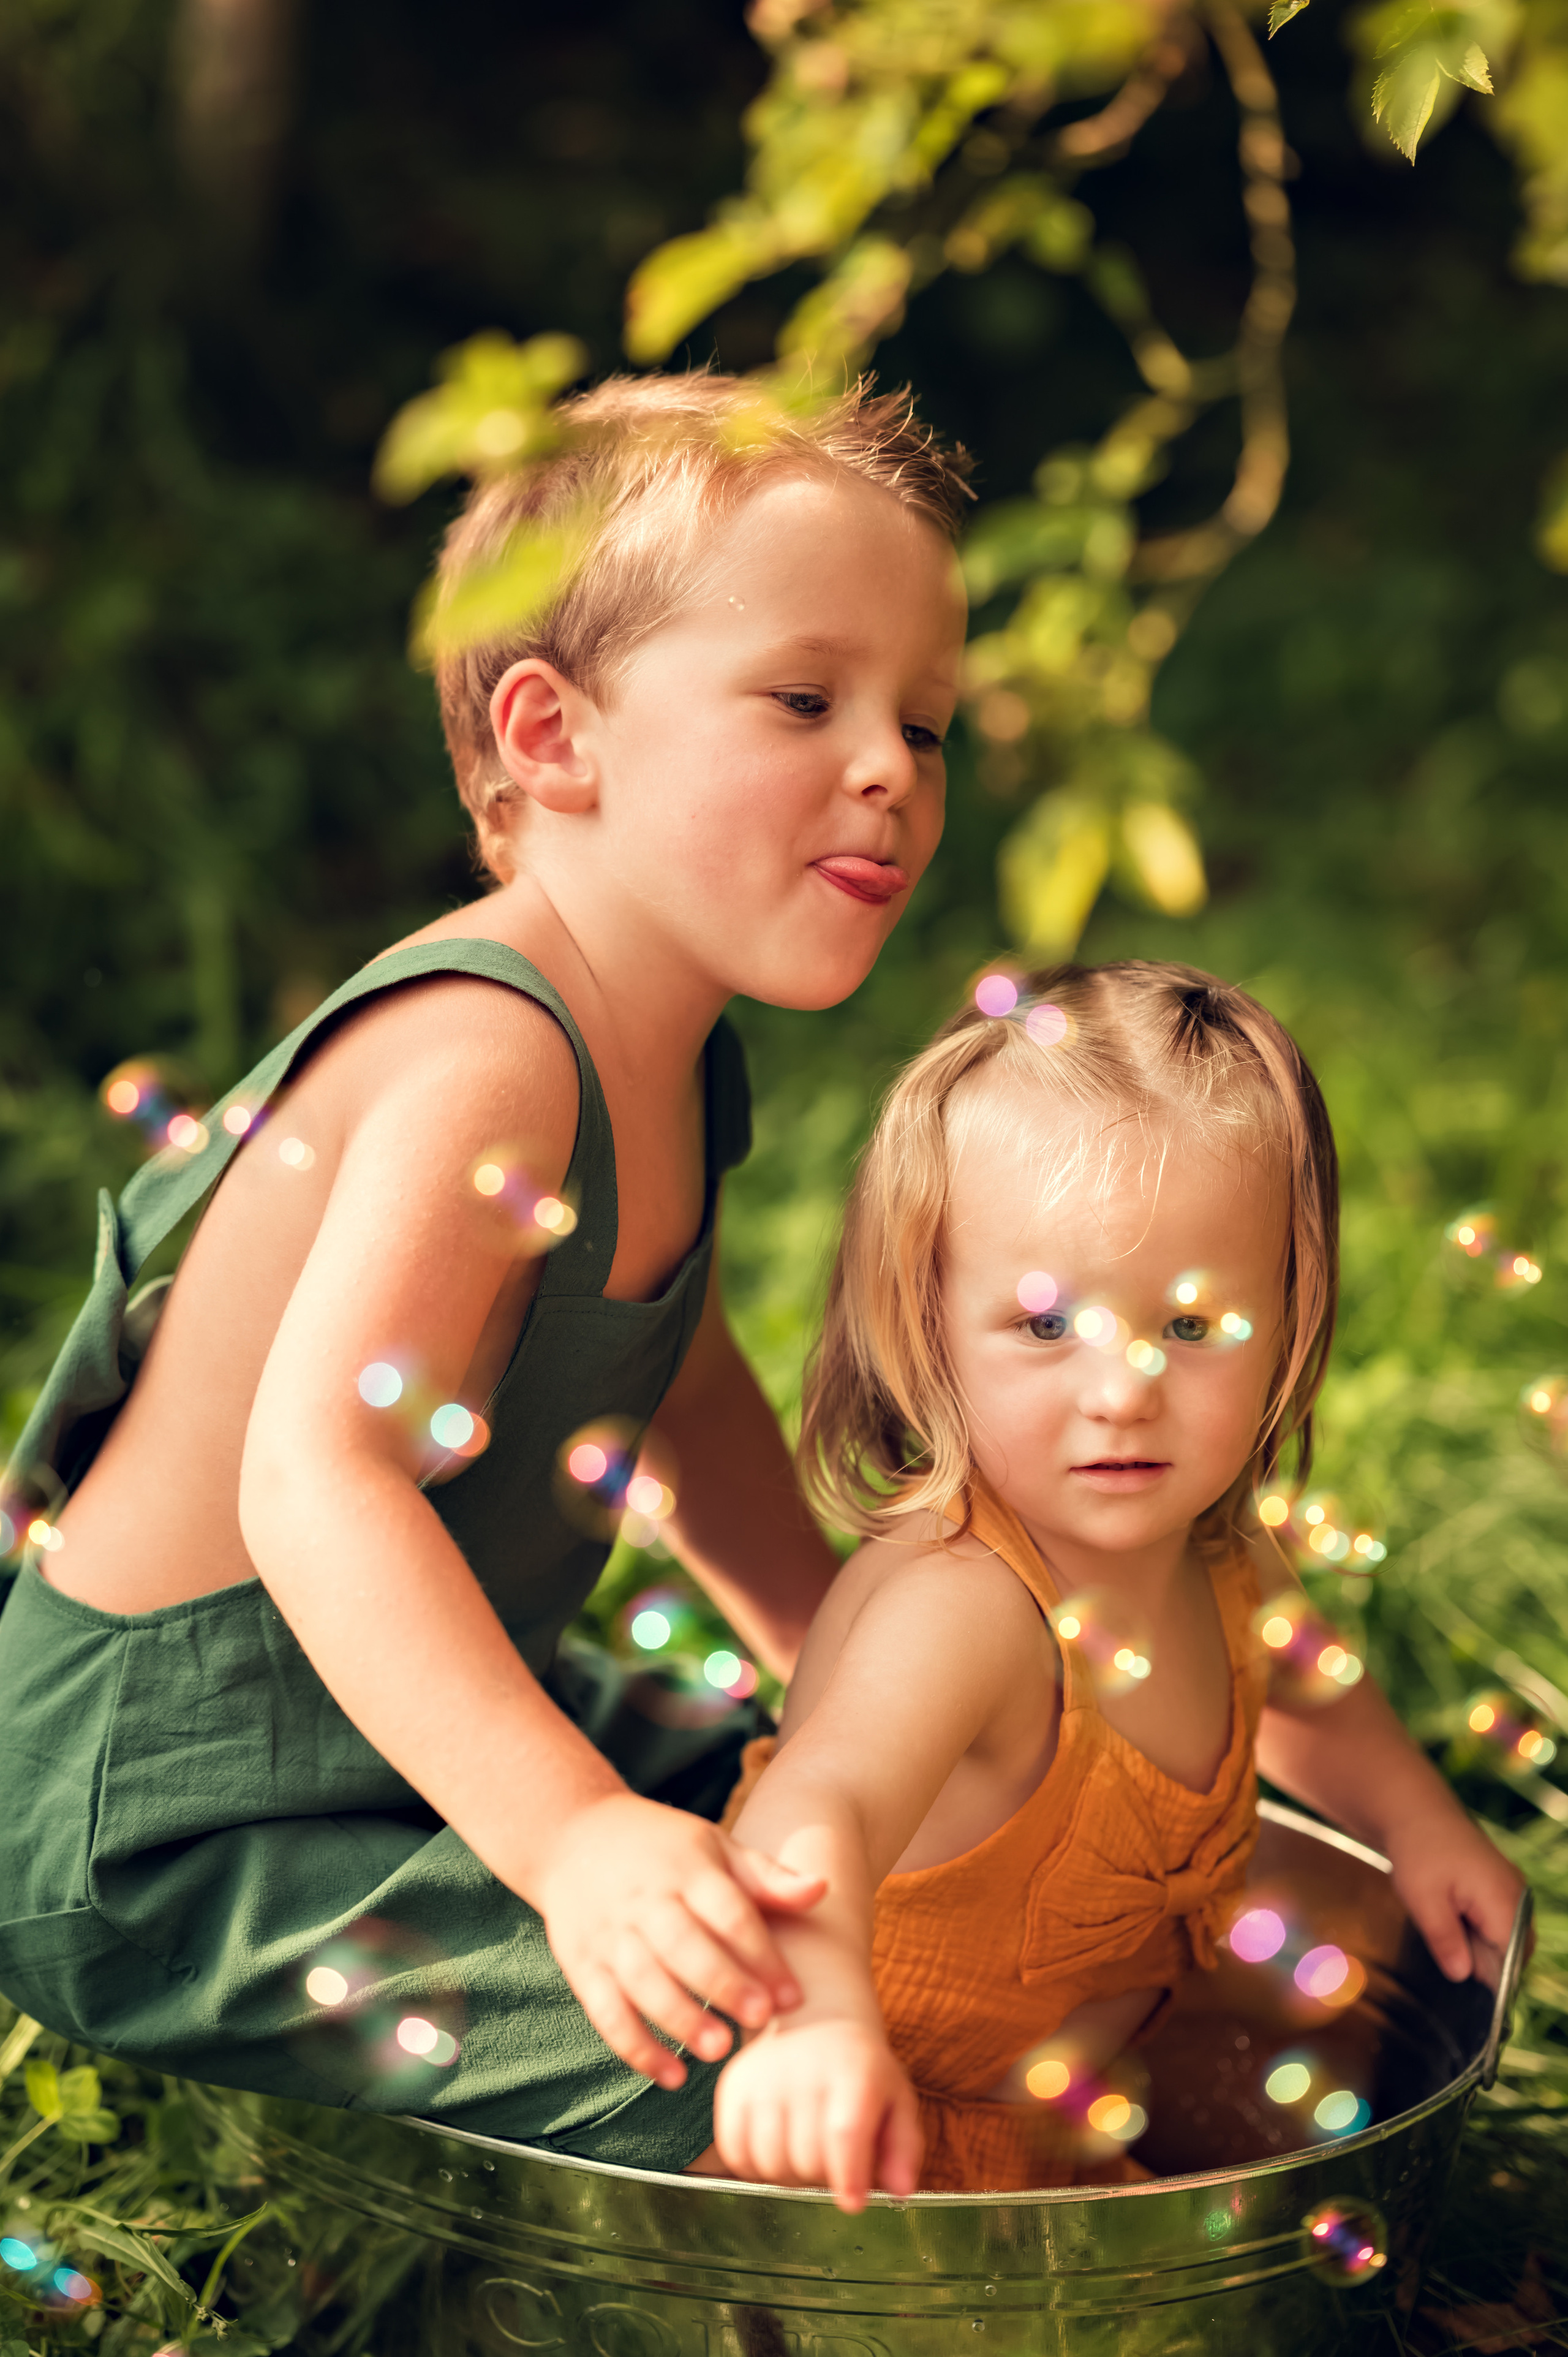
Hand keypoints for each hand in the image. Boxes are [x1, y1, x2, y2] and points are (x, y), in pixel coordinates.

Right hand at [532, 1792, 825, 2086]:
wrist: (573, 1835)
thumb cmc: (663, 1849)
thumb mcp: (715, 1847)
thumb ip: (766, 1877)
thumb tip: (822, 1889)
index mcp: (686, 1870)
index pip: (727, 1912)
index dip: (761, 1954)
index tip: (793, 1995)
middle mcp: (646, 1902)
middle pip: (684, 1945)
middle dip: (722, 1983)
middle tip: (758, 2020)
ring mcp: (610, 1935)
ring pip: (643, 1981)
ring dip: (679, 2018)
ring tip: (718, 2050)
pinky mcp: (583, 1966)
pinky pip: (606, 2012)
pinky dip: (636, 2047)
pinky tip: (671, 2076)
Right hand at [712, 2015, 923, 2212]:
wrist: (815, 2020)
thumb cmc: (860, 2071)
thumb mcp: (897, 2099)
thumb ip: (903, 2147)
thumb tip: (900, 2190)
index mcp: (853, 2069)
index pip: (844, 2133)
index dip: (848, 2176)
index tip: (852, 2203)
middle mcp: (803, 2067)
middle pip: (806, 2159)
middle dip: (823, 2179)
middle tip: (832, 2166)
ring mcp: (762, 2075)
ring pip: (769, 2163)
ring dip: (789, 2177)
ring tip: (804, 2156)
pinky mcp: (731, 2085)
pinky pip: (734, 2152)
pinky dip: (754, 2168)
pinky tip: (775, 2151)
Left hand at [1385, 1805, 1527, 1985]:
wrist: (1416, 1810)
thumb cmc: (1418, 1850)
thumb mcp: (1423, 1898)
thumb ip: (1445, 1939)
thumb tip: (1463, 1977)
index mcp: (1504, 1901)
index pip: (1512, 1961)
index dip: (1491, 1982)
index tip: (1468, 1999)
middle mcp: (1517, 1898)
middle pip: (1512, 1954)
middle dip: (1482, 1964)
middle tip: (1447, 1953)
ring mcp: (1512, 1892)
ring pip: (1503, 1941)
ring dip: (1476, 1947)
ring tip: (1444, 1926)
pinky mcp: (1501, 1890)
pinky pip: (1497, 1924)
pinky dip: (1475, 1932)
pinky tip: (1451, 1921)